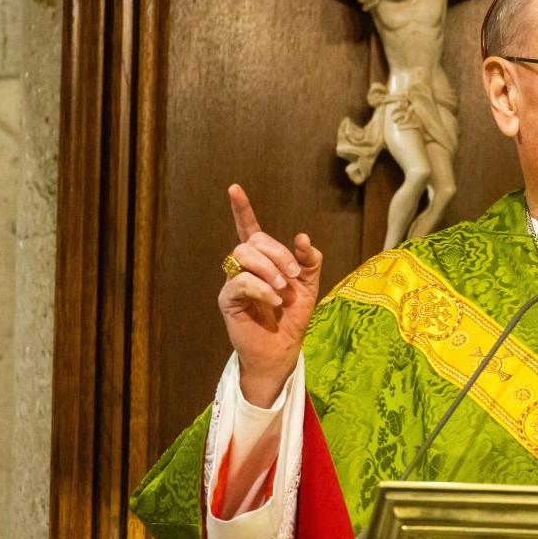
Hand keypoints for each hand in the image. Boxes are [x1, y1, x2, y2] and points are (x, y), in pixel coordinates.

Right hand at [218, 184, 322, 406]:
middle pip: (252, 241)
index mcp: (263, 261)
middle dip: (277, 253)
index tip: (234, 189)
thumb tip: (302, 237)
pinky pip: (240, 281)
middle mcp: (244, 268)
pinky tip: (274, 300)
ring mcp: (234, 282)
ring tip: (283, 288)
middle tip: (294, 275)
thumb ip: (309, 260)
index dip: (241, 210)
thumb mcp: (309, 285)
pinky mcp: (228, 300)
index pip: (249, 229)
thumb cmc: (293, 317)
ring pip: (242, 254)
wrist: (283, 349)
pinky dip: (261, 287)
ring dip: (268, 268)